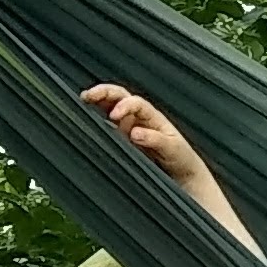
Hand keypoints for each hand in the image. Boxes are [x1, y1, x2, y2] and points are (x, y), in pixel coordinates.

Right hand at [82, 84, 210, 191]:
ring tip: (83, 100)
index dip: (124, 105)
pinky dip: (95, 119)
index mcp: (152, 116)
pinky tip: (85, 119)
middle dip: (104, 92)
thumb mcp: (173, 149)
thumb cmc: (180, 158)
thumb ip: (155, 139)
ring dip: (97, 102)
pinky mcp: (121, 140)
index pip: (135, 103)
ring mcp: (127, 127)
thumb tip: (135, 132)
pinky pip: (106, 125)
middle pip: (119, 96)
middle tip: (89, 95)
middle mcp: (138, 118)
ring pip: (109, 107)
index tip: (114, 115)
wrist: (183, 175)